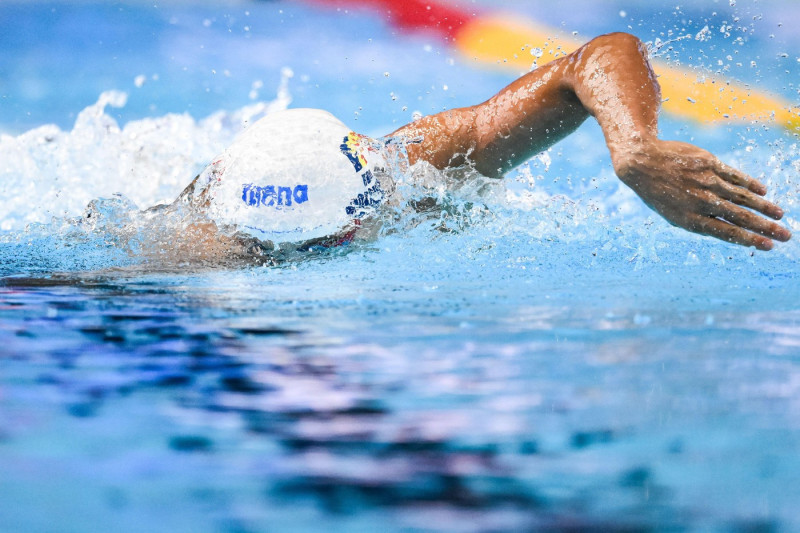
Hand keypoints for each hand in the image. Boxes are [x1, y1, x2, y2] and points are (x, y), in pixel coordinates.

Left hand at [612, 139, 791, 250]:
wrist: (642, 162)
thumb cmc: (658, 193)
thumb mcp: (674, 214)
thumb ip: (701, 220)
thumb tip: (730, 227)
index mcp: (690, 219)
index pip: (727, 233)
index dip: (750, 240)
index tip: (769, 246)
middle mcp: (701, 201)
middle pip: (740, 217)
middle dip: (765, 228)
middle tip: (786, 235)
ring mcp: (707, 182)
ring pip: (742, 197)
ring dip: (764, 207)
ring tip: (779, 215)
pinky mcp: (710, 164)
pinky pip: (735, 176)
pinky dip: (750, 184)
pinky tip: (763, 191)